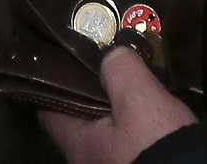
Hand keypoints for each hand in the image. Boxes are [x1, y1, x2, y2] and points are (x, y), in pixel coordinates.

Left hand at [41, 48, 199, 163]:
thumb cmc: (157, 142)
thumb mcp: (138, 97)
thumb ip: (118, 68)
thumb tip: (112, 54)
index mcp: (78, 146)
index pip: (50, 109)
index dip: (56, 81)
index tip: (69, 56)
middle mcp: (89, 161)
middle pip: (80, 118)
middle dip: (93, 91)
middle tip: (108, 60)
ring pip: (107, 130)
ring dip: (118, 108)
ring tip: (134, 78)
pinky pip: (128, 140)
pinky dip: (135, 122)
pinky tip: (151, 105)